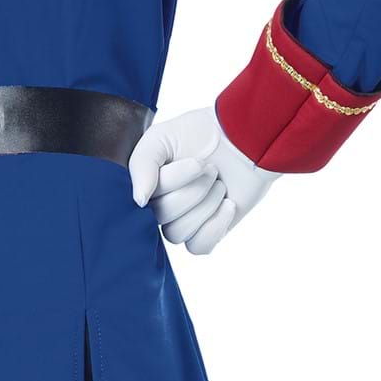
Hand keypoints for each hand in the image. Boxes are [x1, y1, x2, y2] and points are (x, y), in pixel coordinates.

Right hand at [128, 103, 278, 252]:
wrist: (242, 138)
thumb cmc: (199, 133)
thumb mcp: (160, 138)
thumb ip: (141, 165)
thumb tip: (138, 201)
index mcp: (144, 185)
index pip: (145, 200)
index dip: (174, 182)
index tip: (197, 161)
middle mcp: (158, 207)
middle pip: (162, 217)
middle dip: (194, 191)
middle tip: (212, 169)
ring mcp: (182, 222)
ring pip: (177, 234)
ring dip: (205, 206)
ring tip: (220, 185)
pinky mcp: (205, 233)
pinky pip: (199, 248)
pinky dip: (215, 226)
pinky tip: (229, 204)